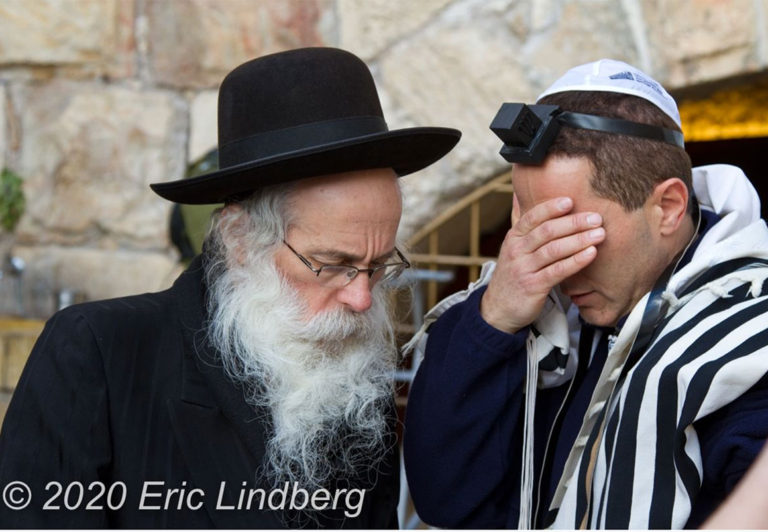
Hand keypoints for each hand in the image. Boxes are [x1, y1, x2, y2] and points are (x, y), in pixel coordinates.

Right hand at [480, 197, 604, 333]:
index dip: (551, 208)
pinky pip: (557, 271)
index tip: (570, 200)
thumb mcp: (511, 247)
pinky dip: (576, 261)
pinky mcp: (533, 286)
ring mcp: (524, 269)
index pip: (532, 217)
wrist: (498, 309)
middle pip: (546, 232)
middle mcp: (516, 251)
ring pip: (553, 250)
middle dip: (573, 223)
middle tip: (596, 217)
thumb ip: (519, 222)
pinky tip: (591, 254)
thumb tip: (518, 193)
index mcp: (513, 238)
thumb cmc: (513, 274)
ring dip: (579, 240)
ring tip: (599, 234)